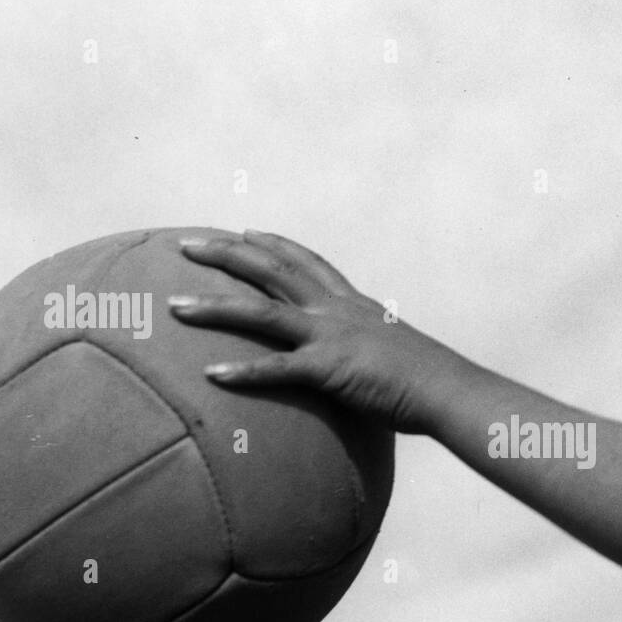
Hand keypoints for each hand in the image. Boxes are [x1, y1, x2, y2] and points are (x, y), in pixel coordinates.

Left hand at [170, 230, 464, 432]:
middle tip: (186, 245)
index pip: (307, 262)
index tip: (245, 231)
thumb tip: (364, 367)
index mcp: (353, 304)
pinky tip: (211, 375)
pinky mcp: (330, 369)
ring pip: (261, 313)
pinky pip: (278, 369)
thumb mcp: (393, 354)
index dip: (273, 245)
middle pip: (271, 272)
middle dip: (225, 255)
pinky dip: (243, 371)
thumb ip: (369, 353)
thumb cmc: (428, 381)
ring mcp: (330, 336)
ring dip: (214, 307)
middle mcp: (336, 310)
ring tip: (174, 307)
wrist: (448, 390)